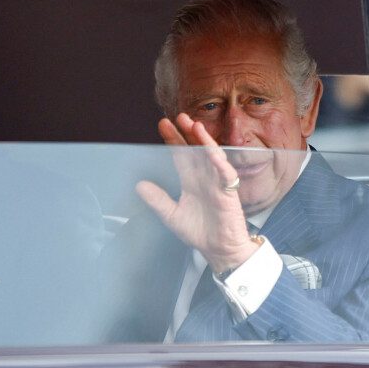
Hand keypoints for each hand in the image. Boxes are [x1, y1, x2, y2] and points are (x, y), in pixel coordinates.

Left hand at [136, 113, 259, 272]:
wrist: (220, 250)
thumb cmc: (200, 232)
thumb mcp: (171, 215)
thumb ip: (157, 200)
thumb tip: (139, 185)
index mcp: (191, 181)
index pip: (181, 155)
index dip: (173, 140)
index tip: (163, 125)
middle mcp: (204, 178)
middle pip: (195, 150)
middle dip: (187, 133)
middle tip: (178, 117)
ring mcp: (217, 184)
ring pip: (211, 156)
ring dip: (204, 141)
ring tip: (195, 126)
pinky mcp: (229, 194)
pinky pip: (225, 174)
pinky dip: (219, 163)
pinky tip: (211, 153)